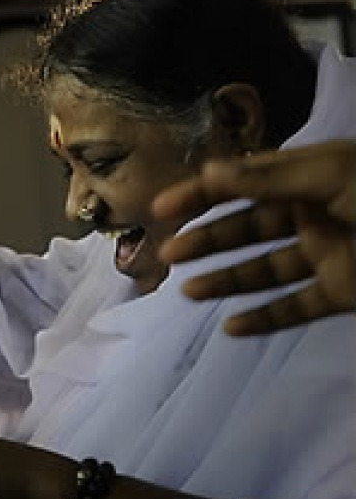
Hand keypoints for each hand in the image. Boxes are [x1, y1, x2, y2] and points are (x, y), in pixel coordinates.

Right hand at [153, 140, 355, 335]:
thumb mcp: (333, 175)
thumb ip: (270, 178)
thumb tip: (208, 171)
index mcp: (307, 179)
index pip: (243, 183)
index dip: (200, 195)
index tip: (161, 209)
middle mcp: (311, 216)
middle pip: (247, 229)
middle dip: (206, 241)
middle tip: (169, 254)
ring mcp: (327, 256)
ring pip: (266, 271)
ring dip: (226, 280)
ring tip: (190, 291)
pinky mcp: (343, 294)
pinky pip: (298, 308)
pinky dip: (265, 320)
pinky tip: (232, 327)